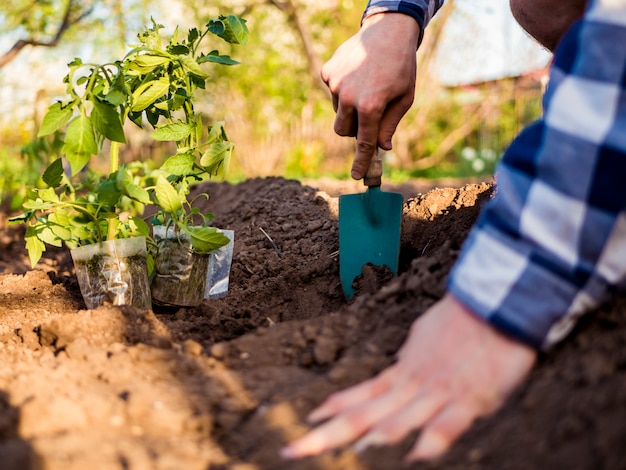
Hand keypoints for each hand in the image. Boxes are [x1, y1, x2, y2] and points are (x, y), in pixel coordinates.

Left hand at [281, 294, 536, 461]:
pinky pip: (448, 424)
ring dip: (370, 436)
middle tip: (293, 449)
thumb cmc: (461, 322)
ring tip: (342, 450)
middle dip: (328, 434)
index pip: (361, 394)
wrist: (494, 303)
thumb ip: (409, 362)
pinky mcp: (469, 398)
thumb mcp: (424, 341)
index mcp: (403, 371)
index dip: (335, 408)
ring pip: (397, 419)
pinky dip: (431, 441)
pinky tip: (414, 457)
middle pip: (363, 413)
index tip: (309, 419)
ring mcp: (437, 391)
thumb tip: (396, 370)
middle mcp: (411, 384)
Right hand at [320, 13, 419, 179]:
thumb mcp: (404, 98)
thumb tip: (382, 146)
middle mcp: (348, 97)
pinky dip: (343, 89)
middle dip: (354, 129)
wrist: (388, 30)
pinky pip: (333, 92)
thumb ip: (390, 124)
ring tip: (367, 85)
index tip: (356, 176)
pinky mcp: (328, 72)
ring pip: (338, 111)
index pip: (363, 142)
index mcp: (370, 106)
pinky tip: (357, 74)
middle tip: (369, 116)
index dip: (359, 161)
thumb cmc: (401, 66)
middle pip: (343, 130)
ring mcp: (335, 84)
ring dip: (350, 107)